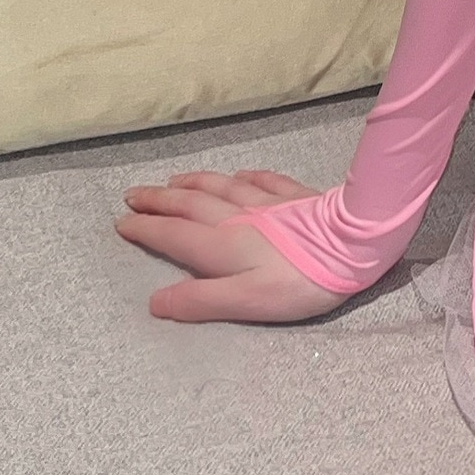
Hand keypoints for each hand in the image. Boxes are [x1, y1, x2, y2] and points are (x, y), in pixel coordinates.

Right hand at [114, 170, 346, 323]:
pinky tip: (241, 173)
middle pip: (189, 204)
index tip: (121, 223)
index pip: (172, 234)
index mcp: (220, 245)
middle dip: (158, 199)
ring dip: (193, 183)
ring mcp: (267, 202)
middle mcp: (237, 217)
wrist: (353, 244)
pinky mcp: (296, 195)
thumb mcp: (246, 301)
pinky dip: (245, 176)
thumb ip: (200, 301)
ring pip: (221, 187)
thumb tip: (155, 302)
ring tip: (174, 180)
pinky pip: (263, 180)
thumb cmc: (300, 280)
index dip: (145, 229)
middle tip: (133, 195)